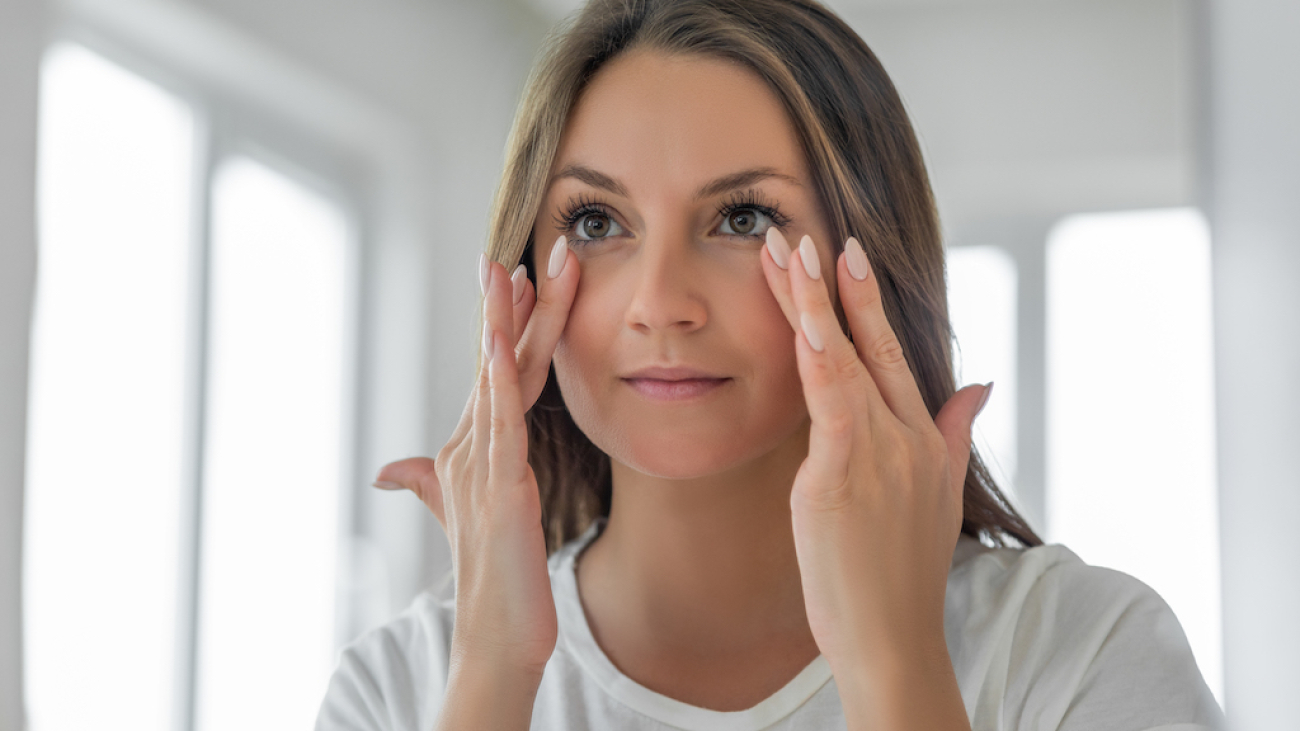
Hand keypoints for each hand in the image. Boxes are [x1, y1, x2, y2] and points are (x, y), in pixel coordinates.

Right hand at [373, 236, 578, 677]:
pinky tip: (499, 339)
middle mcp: (473, 445)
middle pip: (498, 360)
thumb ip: (428, 484)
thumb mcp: (461, 515)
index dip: (508, 321)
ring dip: (508, 321)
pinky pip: (501, 421)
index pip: (497, 370)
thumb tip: (387, 470)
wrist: (497, 633)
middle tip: (527, 248)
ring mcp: (484, 463)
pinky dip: (497, 377)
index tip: (520, 273)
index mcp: (475, 445)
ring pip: (499, 378)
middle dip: (513, 303)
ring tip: (518, 269)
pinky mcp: (500, 485)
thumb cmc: (492, 572)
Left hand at [760, 228, 989, 686]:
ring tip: (791, 254)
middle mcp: (905, 437)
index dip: (870, 303)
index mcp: (921, 439)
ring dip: (816, 303)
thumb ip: (953, 433)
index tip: (850, 254)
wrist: (895, 638)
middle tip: (815, 233)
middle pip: (872, 346)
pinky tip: (807, 320)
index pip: (894, 355)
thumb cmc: (902, 574)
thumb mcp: (938, 495)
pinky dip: (821, 357)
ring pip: (844, 361)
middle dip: (842, 286)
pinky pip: (831, 403)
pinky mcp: (843, 477)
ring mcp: (877, 454)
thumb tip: (981, 387)